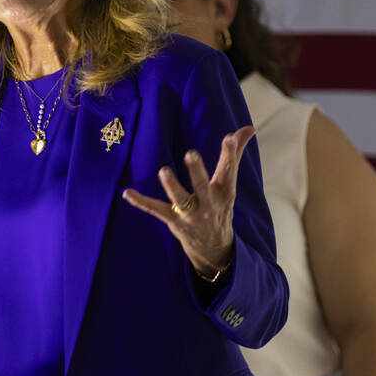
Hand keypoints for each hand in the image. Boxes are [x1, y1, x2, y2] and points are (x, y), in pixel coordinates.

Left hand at [121, 125, 255, 276]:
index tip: (227, 138)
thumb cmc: (219, 206)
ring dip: (172, 186)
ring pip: (180, 200)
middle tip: (190, 154)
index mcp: (224, 192)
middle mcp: (208, 204)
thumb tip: (248, 128)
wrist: (214, 247)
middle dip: (197, 171)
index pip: (228, 171)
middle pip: (203, 186)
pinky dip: (142, 202)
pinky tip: (127, 193)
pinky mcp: (174, 222)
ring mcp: (191, 215)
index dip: (228, 155)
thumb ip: (234, 154)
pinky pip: (156, 210)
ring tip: (164, 171)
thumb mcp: (228, 184)